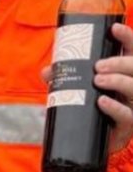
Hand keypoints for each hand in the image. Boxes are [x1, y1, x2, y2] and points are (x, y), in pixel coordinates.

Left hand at [40, 22, 132, 154]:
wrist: (91, 143)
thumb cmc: (89, 109)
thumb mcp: (76, 90)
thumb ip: (63, 79)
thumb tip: (47, 72)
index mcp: (124, 75)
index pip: (132, 51)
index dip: (127, 38)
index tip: (114, 28)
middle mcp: (132, 88)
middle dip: (120, 63)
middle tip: (98, 66)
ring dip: (119, 81)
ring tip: (98, 80)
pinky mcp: (128, 126)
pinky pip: (128, 116)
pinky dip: (115, 108)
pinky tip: (102, 101)